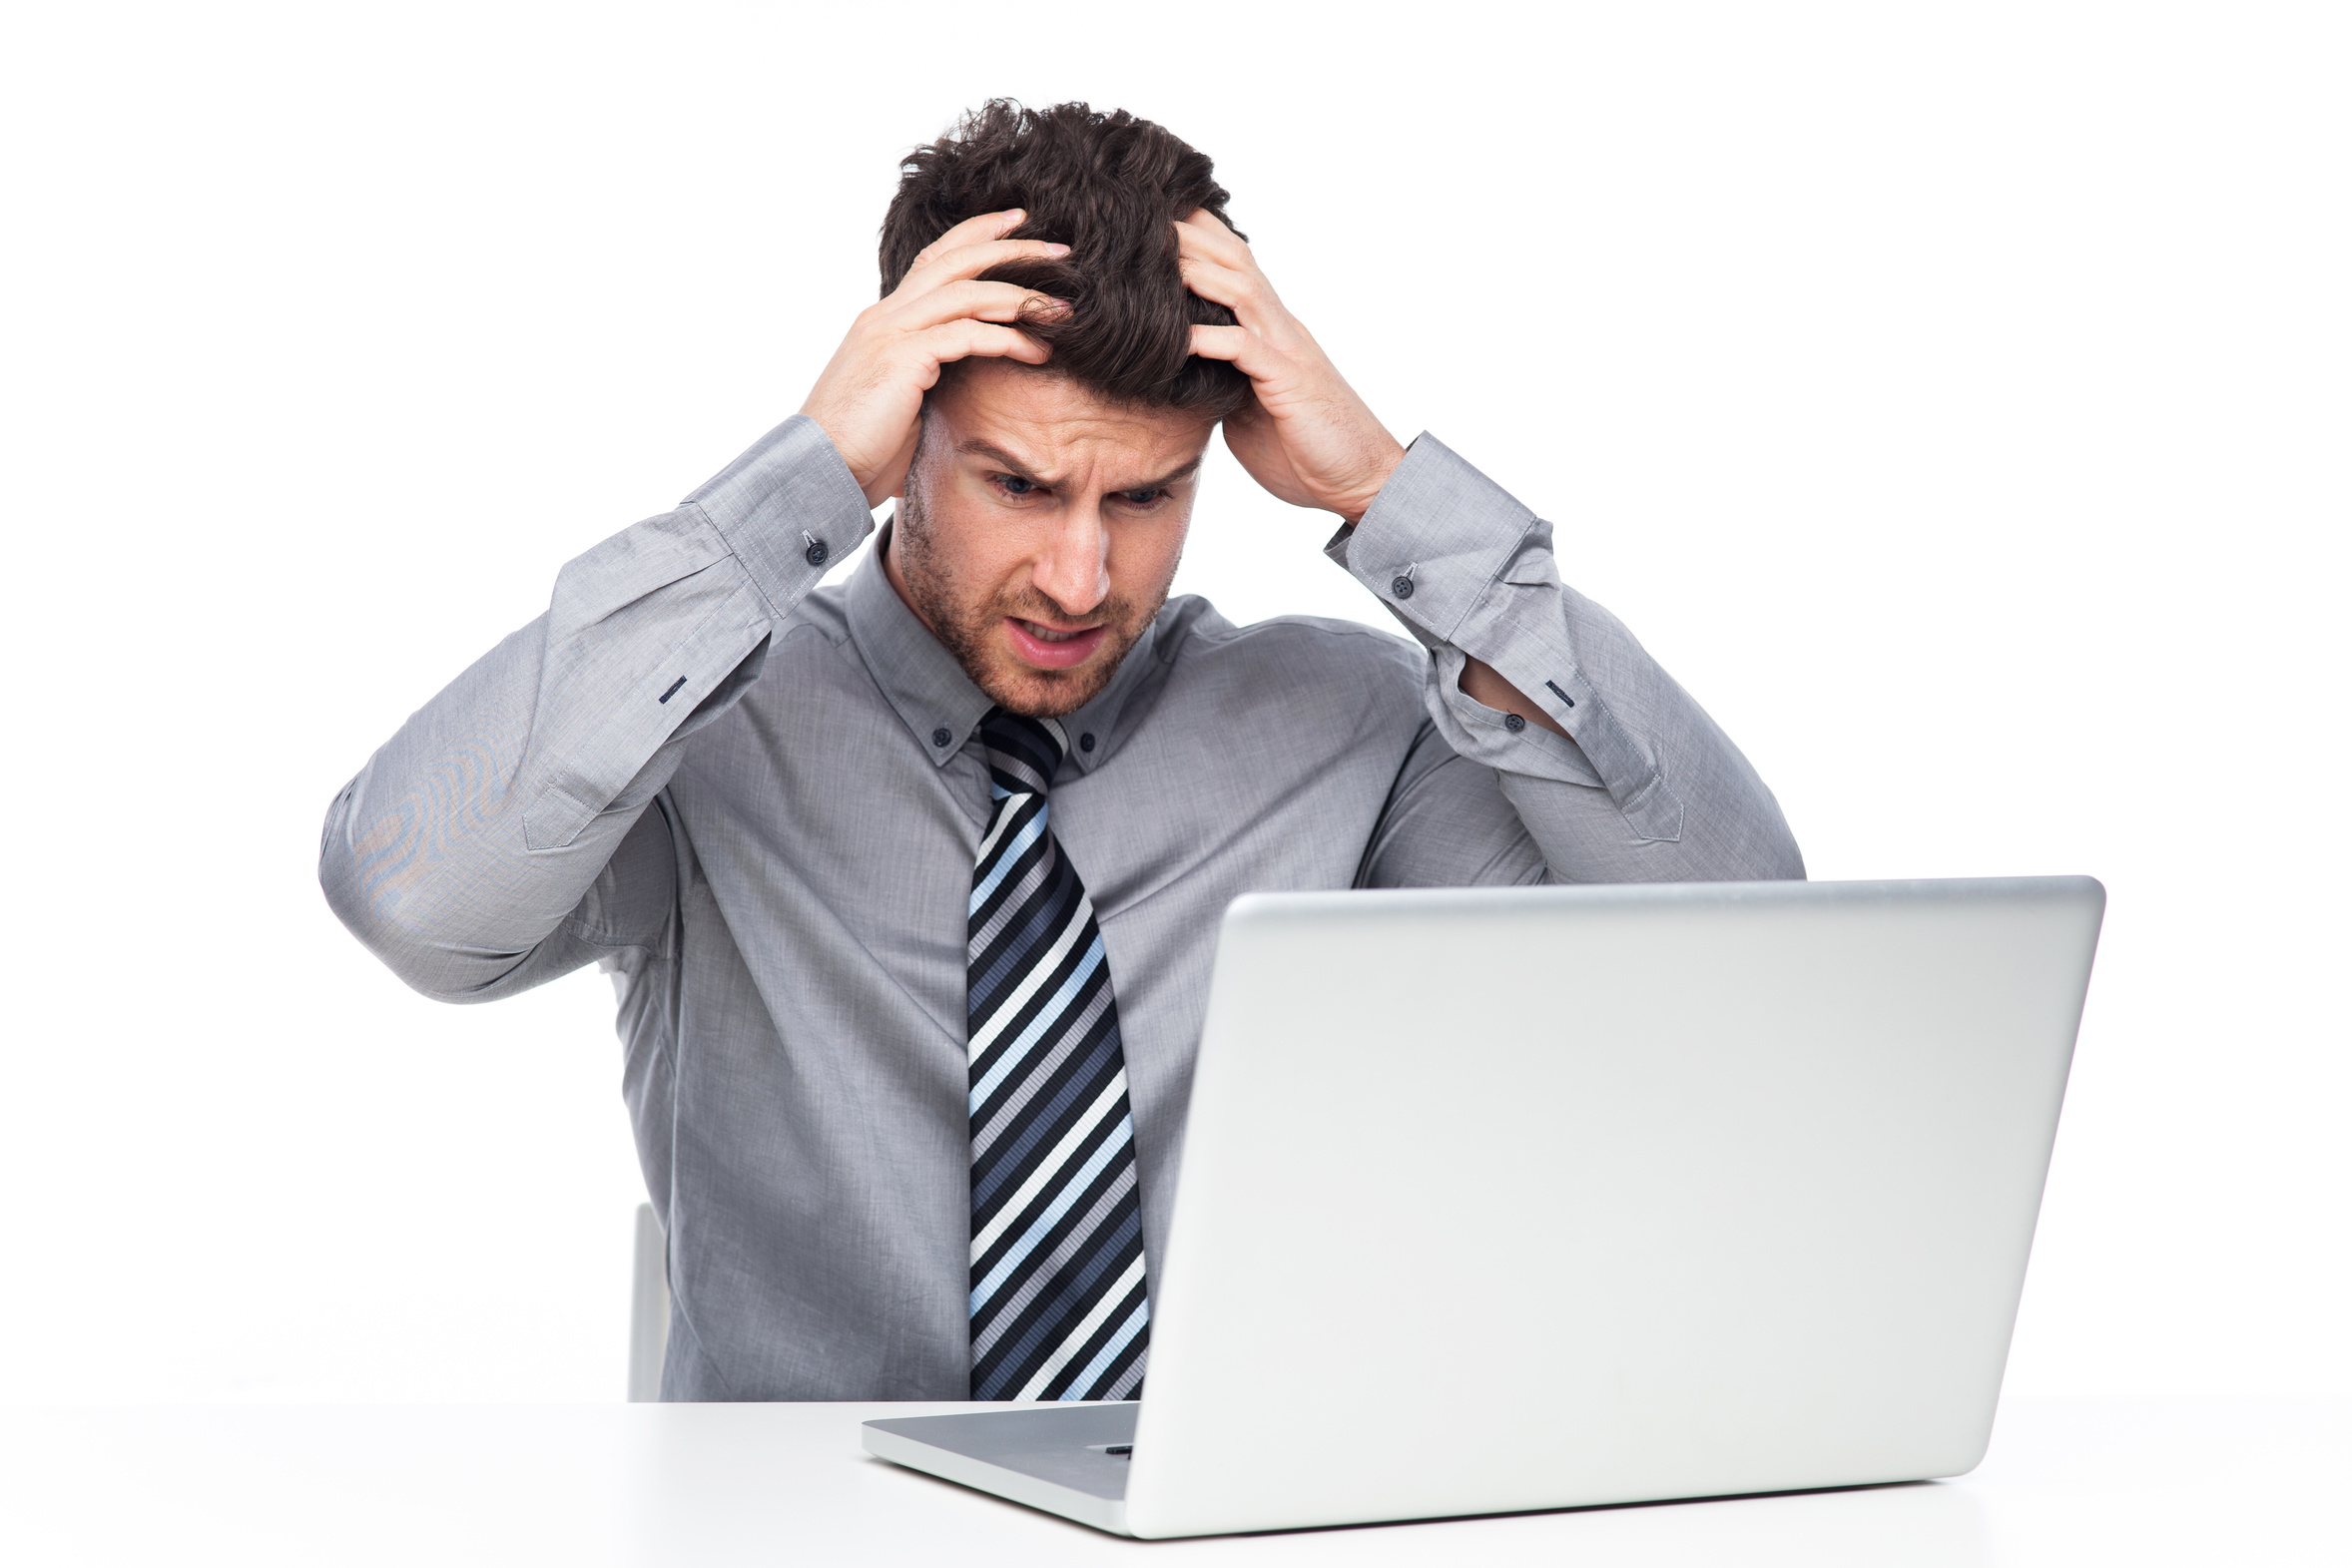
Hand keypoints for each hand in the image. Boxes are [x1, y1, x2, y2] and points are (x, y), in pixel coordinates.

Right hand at [800, 210, 1070, 505]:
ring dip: (1021, 295)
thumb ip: (928, 374)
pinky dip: (1008, 339)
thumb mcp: (901, 399)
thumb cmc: (862, 449)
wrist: (820, 472)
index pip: (934, 261)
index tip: (1018, 225)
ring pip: (967, 290)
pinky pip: (967, 334)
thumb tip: (965, 376)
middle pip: (955, 259)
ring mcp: (890, 333)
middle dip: (1010, 247)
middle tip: (1059, 247)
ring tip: (1061, 309)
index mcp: (883, 320)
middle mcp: (885, 316)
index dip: (976, 236)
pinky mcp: (902, 358)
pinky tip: (1038, 351)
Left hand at [1179, 212, 1405, 522]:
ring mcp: (1287, 350)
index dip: (1199, 237)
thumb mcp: (1249, 406)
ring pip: (1241, 289)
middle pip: (1235, 260)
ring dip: (1197, 270)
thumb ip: (1222, 378)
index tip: (1153, 219)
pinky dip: (1210, 339)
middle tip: (1140, 216)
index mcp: (1270, 330)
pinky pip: (1245, 348)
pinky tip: (1177, 337)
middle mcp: (1280, 328)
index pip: (1234, 266)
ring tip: (1152, 259)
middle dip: (1190, 235)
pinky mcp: (1288, 382)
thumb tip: (1180, 371)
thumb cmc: (1305, 448)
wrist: (1360, 479)